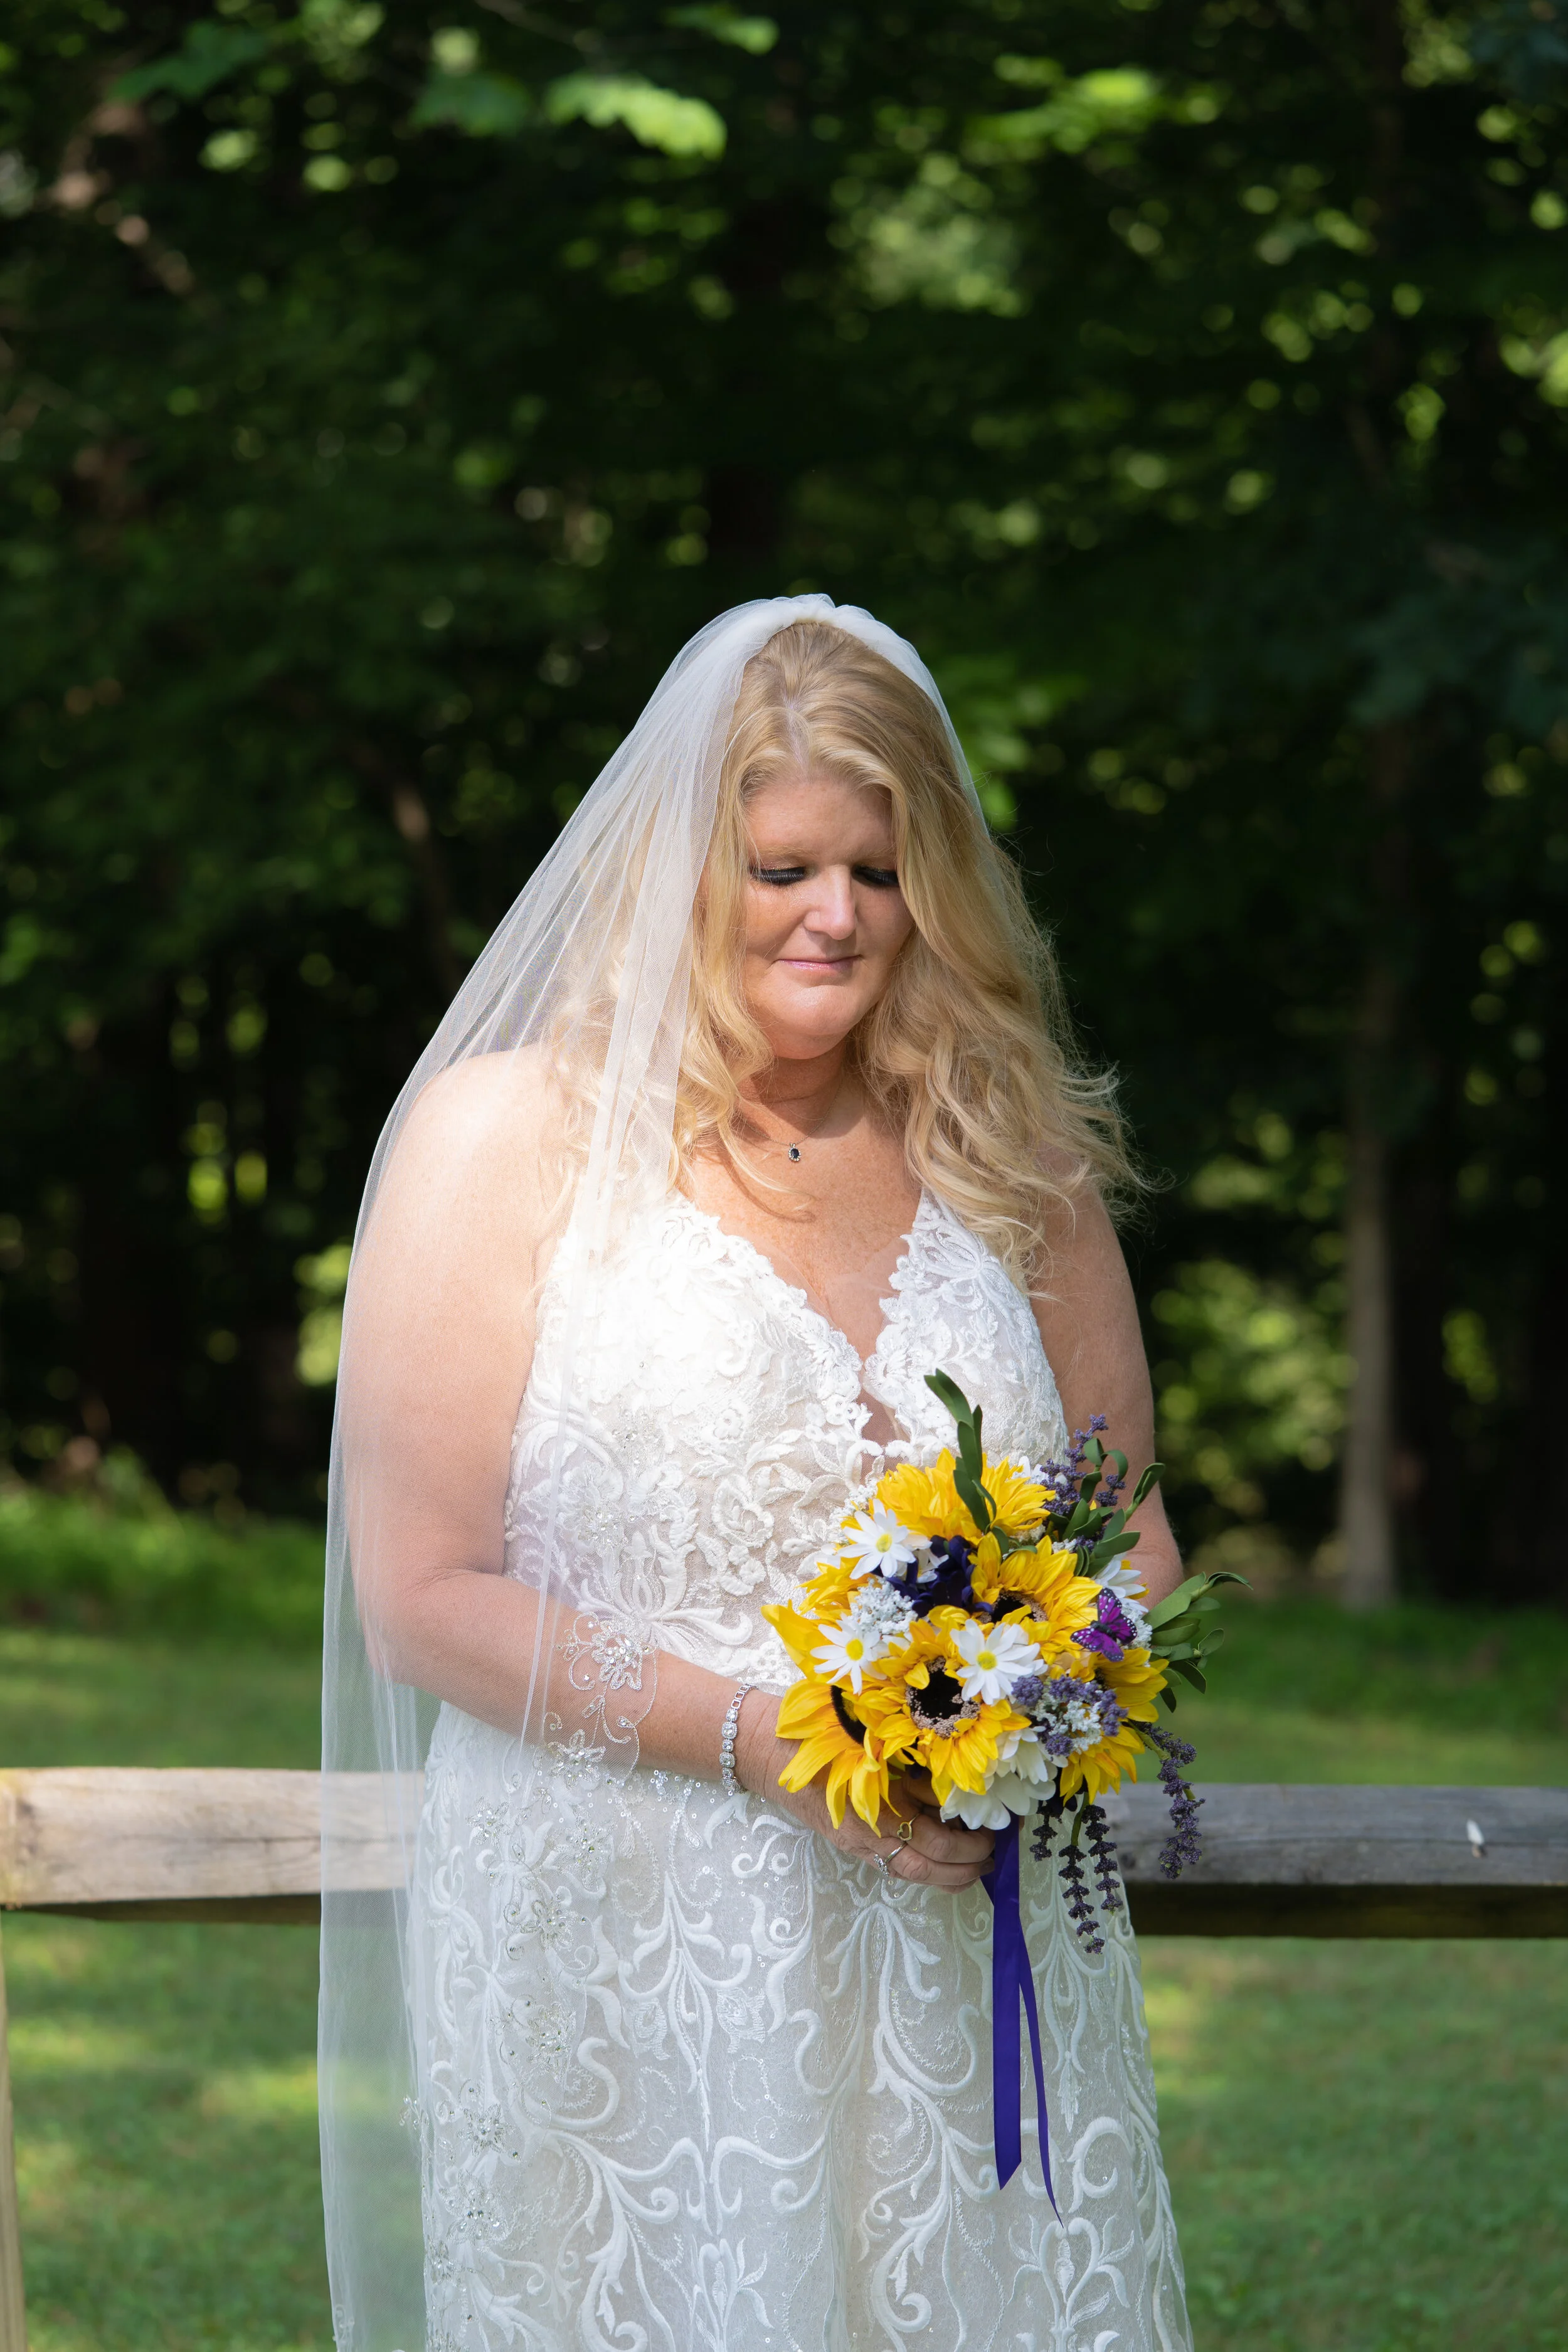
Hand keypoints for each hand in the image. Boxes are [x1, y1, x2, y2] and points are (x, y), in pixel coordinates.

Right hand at [733, 1692, 995, 1891]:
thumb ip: (914, 1771)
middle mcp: (868, 1836)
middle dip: (963, 1872)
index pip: (936, 1843)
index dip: (969, 1846)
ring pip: (908, 1874)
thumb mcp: (879, 1745)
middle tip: (990, 1861)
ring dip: (944, 1876)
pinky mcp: (848, 1843)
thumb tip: (956, 1792)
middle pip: (924, 1872)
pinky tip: (937, 1855)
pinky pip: (890, 1864)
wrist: (770, 1749)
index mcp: (879, 1810)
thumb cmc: (825, 1734)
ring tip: (971, 1867)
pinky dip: (920, 1865)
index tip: (992, 1835)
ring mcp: (856, 1844)